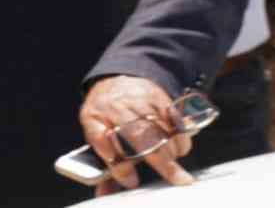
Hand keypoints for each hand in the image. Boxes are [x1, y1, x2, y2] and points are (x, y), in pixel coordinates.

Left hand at [80, 75, 192, 194]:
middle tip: (177, 179)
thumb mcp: (94, 131)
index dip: (119, 165)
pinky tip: (181, 146)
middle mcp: (115, 106)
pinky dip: (181, 135)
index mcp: (95, 117)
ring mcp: (137, 99)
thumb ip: (102, 162)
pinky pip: (173, 117)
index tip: (132, 181)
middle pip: (140, 136)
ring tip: (175, 160)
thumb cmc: (105, 112)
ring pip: (161, 127)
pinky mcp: (156, 96)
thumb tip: (104, 194)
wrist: (115, 80)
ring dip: (173, 148)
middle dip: (161, 161)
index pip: (103, 141)